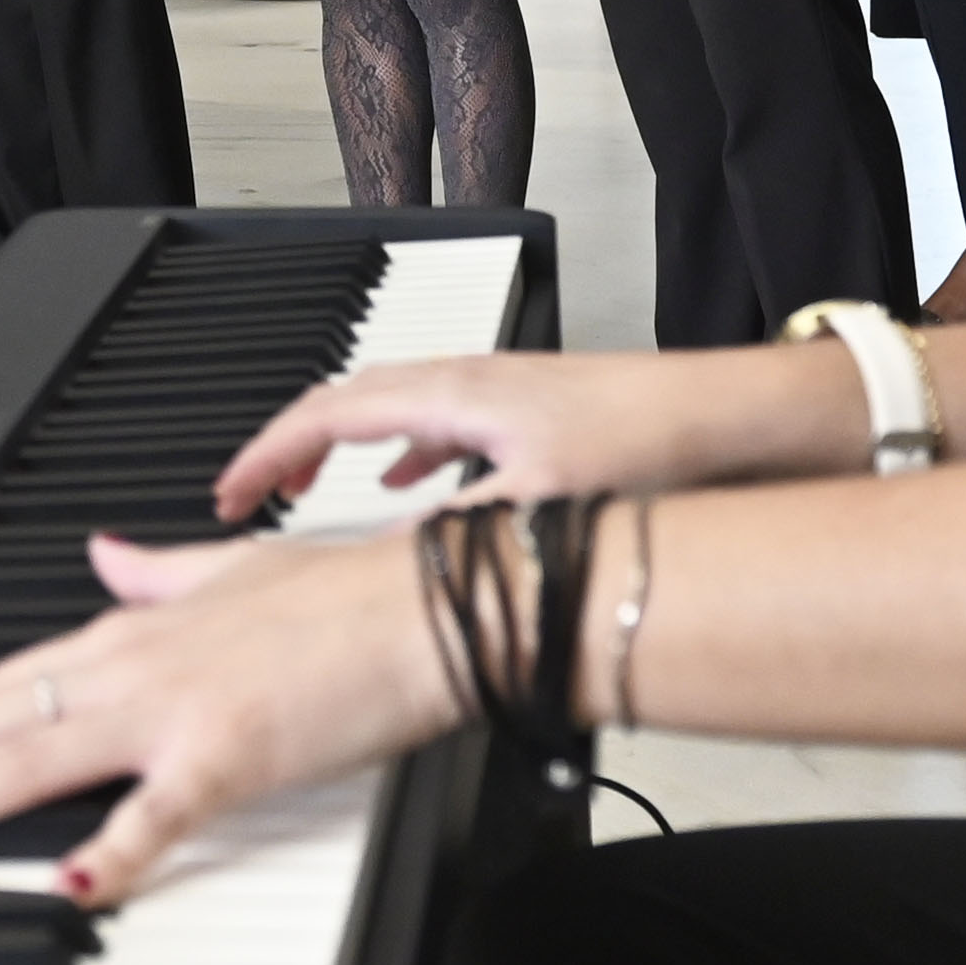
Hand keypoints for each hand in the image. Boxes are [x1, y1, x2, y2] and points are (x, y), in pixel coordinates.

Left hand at [0, 532, 454, 903]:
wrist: (436, 604)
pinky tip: (67, 884)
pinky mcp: (231, 752)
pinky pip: (156, 809)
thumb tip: (103, 559)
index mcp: (129, 633)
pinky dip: (109, 847)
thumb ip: (157, 574)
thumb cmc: (352, 596)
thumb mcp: (233, 572)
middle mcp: (132, 665)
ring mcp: (174, 708)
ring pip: (32, 752)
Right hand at [205, 346, 753, 519]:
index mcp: (455, 394)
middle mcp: (470, 380)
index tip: (227, 493)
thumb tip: (385, 584)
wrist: (738, 420)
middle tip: (252, 495)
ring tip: (313, 492)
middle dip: (289, 449)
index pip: (326, 412)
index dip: (267, 455)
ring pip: (393, 411)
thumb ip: (452, 546)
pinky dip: (402, 453)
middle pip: (347, 401)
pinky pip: (438, 423)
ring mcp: (501, 392)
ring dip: (343, 449)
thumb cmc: (654, 445)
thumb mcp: (537, 511)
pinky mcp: (532, 411)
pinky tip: (416, 486)